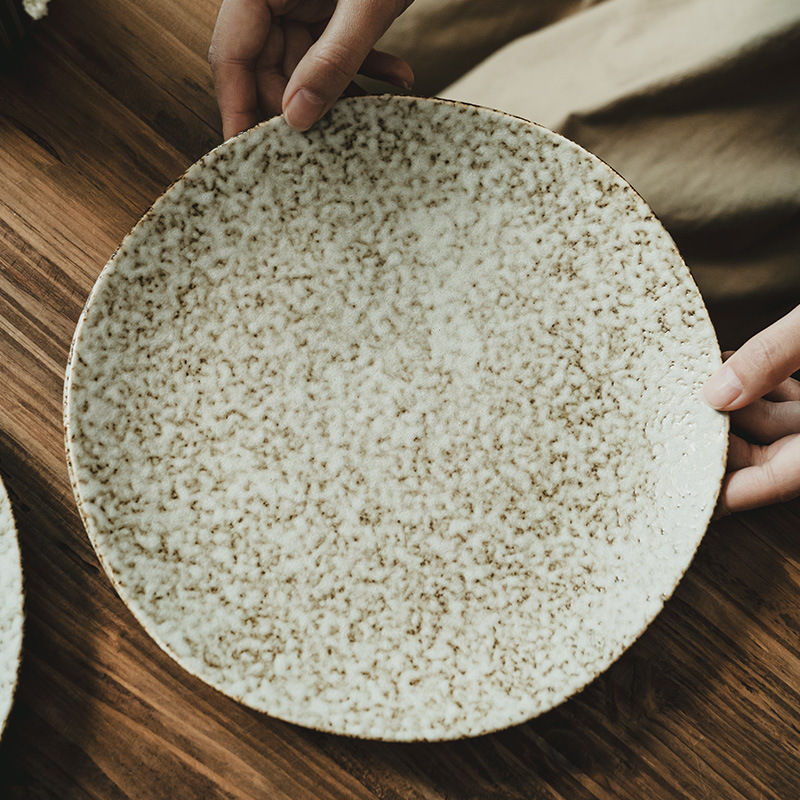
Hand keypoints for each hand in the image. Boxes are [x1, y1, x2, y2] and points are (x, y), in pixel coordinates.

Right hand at [209, 0, 414, 138]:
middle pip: (266, 69)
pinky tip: (399, 77)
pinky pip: (333, 52)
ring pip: (303, 68)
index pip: (231, 56)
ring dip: (342, 93)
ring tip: (374, 114)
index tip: (242, 156)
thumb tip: (297, 119)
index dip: (235, 109)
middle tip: (324, 146)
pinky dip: (365, 69)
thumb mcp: (365, 7)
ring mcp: (300, 2)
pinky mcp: (329, 9)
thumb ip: (333, 61)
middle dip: (298, 109)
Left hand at [703, 305, 799, 515]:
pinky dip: (764, 384)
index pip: (776, 479)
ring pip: (782, 425)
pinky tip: (729, 361)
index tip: (684, 489)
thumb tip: (715, 394)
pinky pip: (796, 398)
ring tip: (692, 380)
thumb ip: (774, 357)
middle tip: (673, 418)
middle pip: (772, 454)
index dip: (729, 487)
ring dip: (738, 406)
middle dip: (723, 437)